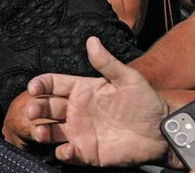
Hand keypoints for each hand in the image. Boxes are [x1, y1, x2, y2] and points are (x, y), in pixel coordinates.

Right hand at [26, 37, 169, 166]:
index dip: (40, 85)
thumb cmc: (145, 102)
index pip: (52, 84)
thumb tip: (91, 40)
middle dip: (36, 108)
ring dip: (41, 132)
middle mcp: (75, 110)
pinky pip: (68, 153)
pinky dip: (63, 153)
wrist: (161, 131)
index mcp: (81, 90)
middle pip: (46, 107)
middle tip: (33, 111)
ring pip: (51, 131)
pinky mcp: (87, 152)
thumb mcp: (127, 78)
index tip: (34, 88)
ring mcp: (79, 131)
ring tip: (41, 133)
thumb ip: (106, 62)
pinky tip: (67, 150)